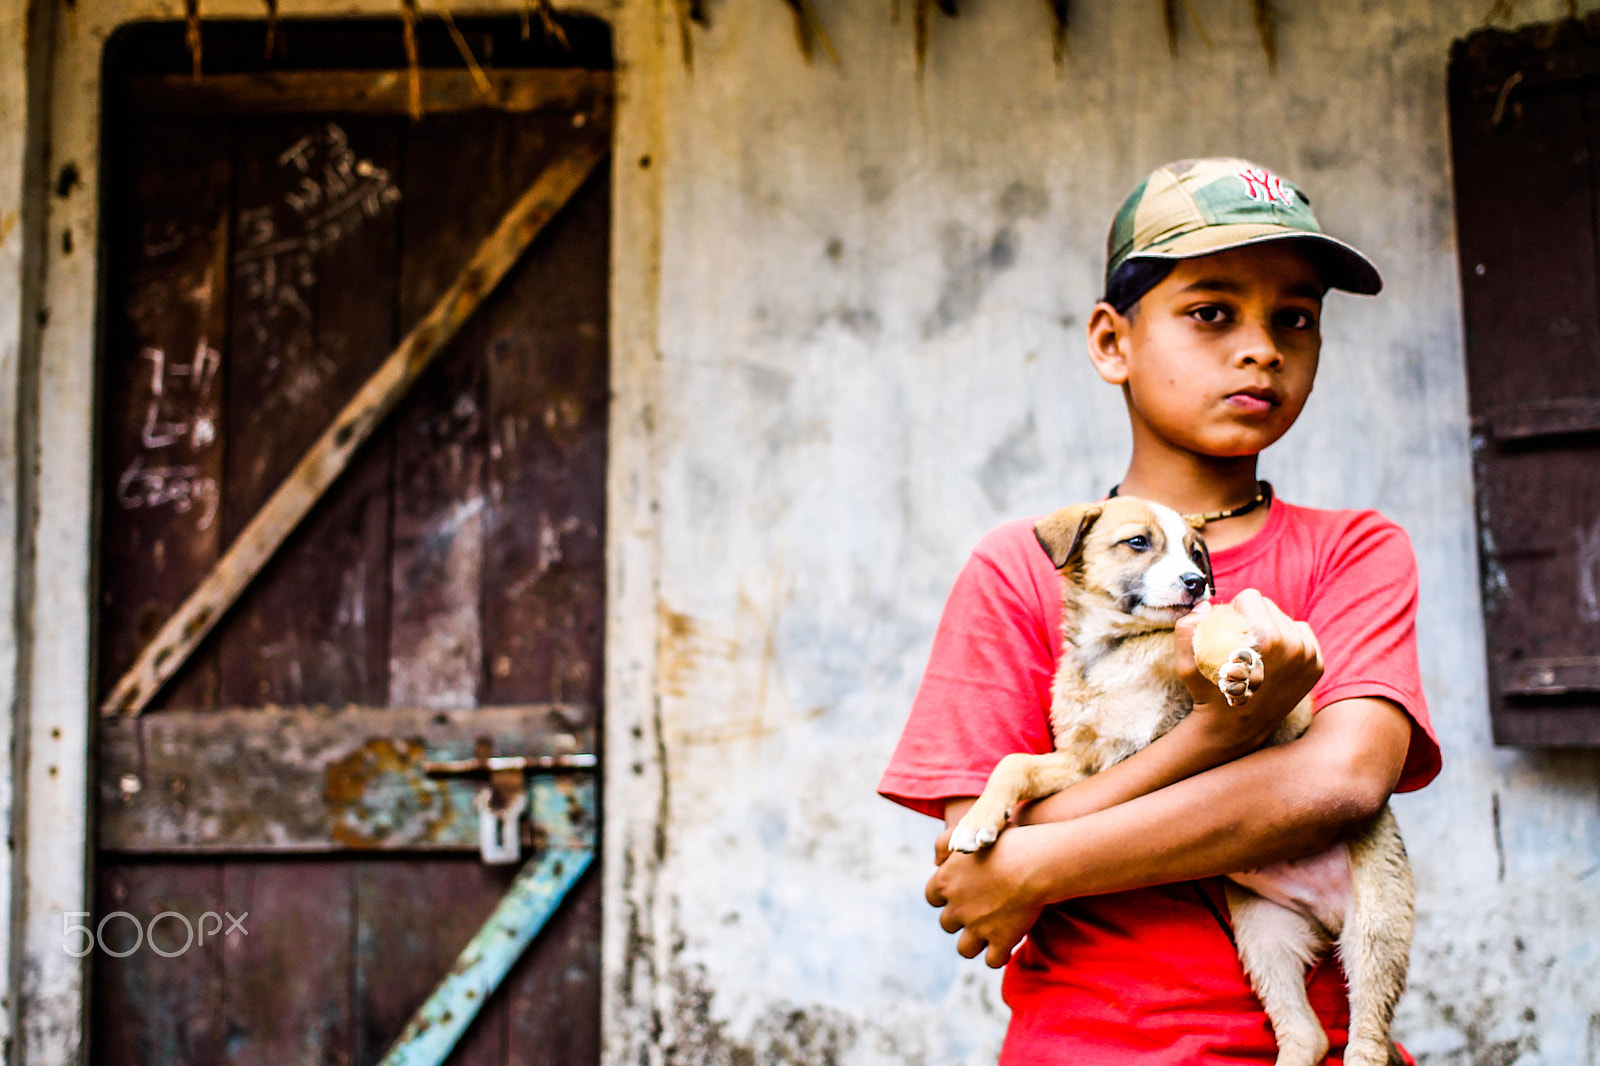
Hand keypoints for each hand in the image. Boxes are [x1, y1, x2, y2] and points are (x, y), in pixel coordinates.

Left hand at [925, 828, 1048, 967]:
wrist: (1032, 863)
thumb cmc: (1005, 842)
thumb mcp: (967, 830)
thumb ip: (944, 844)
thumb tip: (935, 863)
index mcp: (945, 882)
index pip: (932, 897)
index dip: (945, 897)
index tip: (960, 894)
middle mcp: (956, 908)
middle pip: (947, 923)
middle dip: (961, 919)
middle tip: (979, 911)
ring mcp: (977, 927)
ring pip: (964, 948)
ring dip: (975, 943)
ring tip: (990, 934)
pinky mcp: (1000, 941)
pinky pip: (992, 961)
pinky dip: (999, 956)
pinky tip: (1007, 947)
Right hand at [1175, 589, 1322, 752]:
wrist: (1235, 729)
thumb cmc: (1208, 693)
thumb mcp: (1186, 663)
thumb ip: (1188, 627)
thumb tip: (1207, 606)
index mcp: (1267, 639)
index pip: (1251, 597)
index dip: (1234, 609)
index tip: (1227, 630)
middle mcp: (1294, 645)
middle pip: (1270, 605)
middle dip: (1252, 618)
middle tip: (1239, 644)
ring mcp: (1309, 657)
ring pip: (1285, 618)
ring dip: (1269, 628)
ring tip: (1254, 654)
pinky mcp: (1317, 665)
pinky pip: (1301, 632)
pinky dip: (1288, 638)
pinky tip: (1272, 658)